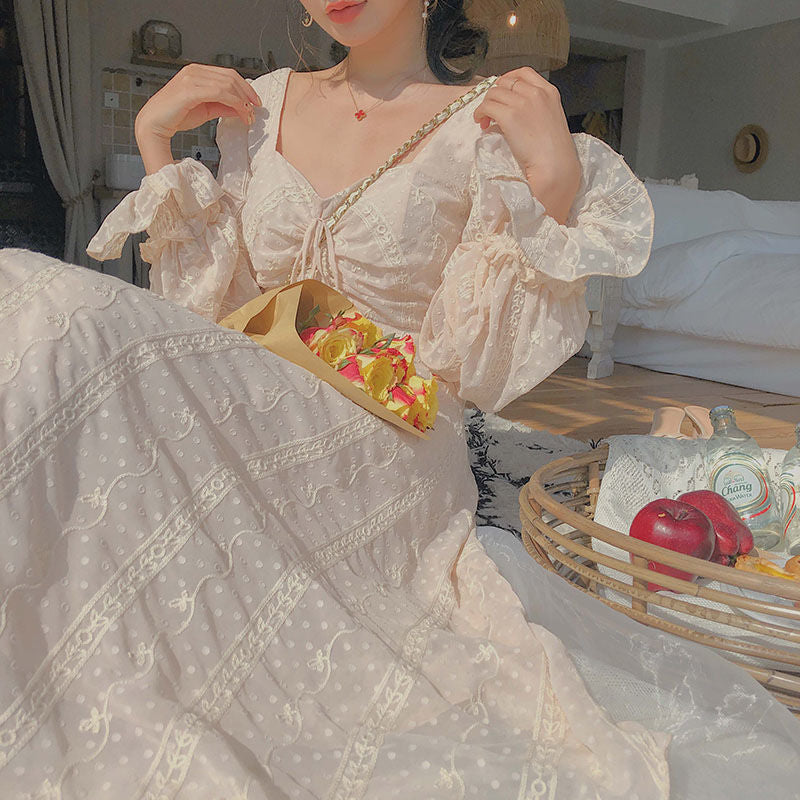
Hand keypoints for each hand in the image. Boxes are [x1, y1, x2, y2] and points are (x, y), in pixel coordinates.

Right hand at [134, 64, 261, 173]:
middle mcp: (195, 71)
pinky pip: (220, 93)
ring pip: (227, 84)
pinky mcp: (190, 89)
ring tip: (249, 116)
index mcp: (198, 72)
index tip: (255, 102)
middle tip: (256, 110)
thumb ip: (223, 106)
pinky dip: (234, 103)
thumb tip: (242, 108)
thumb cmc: (176, 116)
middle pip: (231, 77)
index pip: (228, 74)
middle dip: (247, 94)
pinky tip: (241, 113)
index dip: (245, 87)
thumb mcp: (207, 110)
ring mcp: (191, 78)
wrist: (155, 124)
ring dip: (243, 101)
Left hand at [473, 68, 581, 224]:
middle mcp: (535, 93)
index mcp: (549, 92)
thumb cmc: (555, 152)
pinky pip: (487, 107)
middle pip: (505, 82)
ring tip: (485, 120)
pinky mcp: (509, 116)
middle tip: (491, 111)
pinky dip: (480, 113)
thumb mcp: (552, 120)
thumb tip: (513, 109)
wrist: (555, 166)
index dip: (508, 79)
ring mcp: (522, 103)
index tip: (501, 90)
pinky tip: (481, 123)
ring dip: (486, 105)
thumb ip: (536, 109)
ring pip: (493, 93)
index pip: (524, 73)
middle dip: (495, 94)